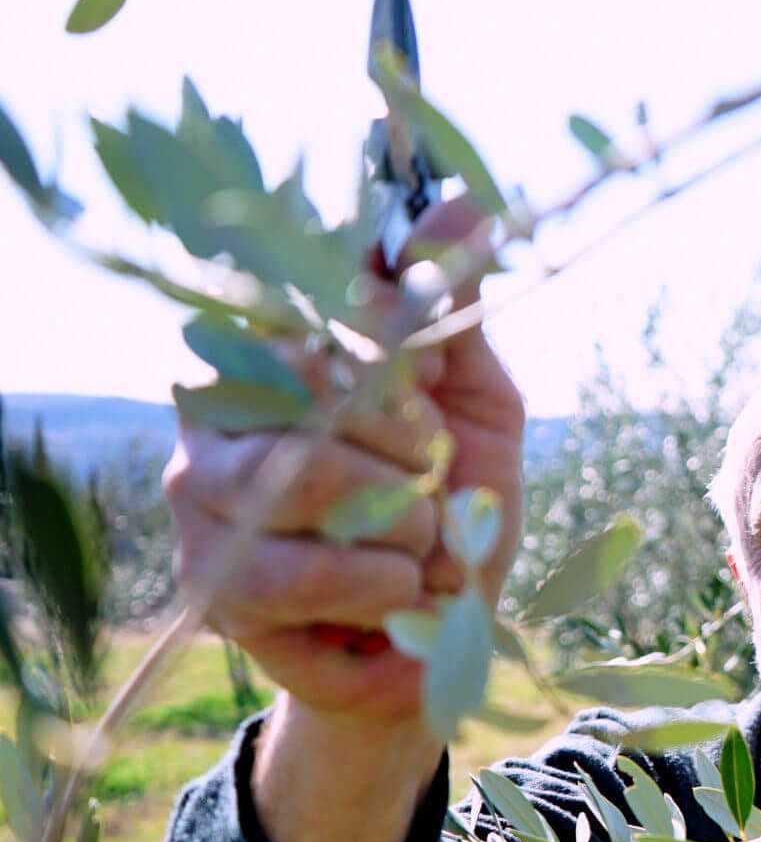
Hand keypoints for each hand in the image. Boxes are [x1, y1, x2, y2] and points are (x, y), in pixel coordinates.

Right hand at [163, 197, 525, 731]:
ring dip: (406, 523)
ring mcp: (205, 500)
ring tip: (423, 547)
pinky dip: (388, 586)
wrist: (440, 639)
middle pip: (317, 387)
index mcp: (274, 351)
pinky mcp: (218, 586)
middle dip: (413, 444)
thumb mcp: (474, 403)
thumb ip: (453, 311)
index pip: (315, 302)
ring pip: (312, 480)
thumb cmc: (455, 509)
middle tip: (437, 482)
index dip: (394, 345)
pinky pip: (311, 573)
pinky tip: (402, 594)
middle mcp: (218, 412)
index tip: (436, 386)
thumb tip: (459, 202)